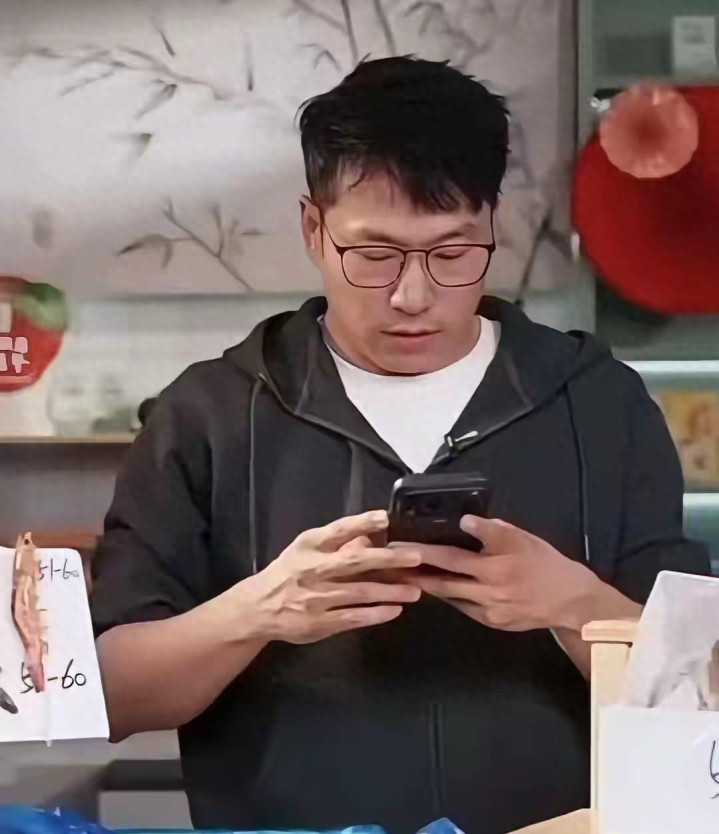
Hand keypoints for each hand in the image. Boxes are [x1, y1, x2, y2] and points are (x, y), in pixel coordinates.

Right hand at [237, 510, 421, 644]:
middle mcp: (313, 569)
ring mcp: (317, 598)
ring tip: (415, 590)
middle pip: (355, 561)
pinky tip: (395, 610)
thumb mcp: (306, 551)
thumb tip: (369, 537)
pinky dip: (376, 614)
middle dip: (388, 559)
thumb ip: (337, 544)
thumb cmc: (288, 573)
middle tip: (415, 557)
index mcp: (309, 546)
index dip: (361, 523)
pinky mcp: (320, 622)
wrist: (257, 608)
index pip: (337, 530)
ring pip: (360, 592)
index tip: (384, 518)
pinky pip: (354, 617)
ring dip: (390, 591)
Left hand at [403, 515, 600, 631]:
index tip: (398, 547)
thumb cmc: (545, 563)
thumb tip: (464, 522)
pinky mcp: (492, 623)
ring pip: (450, 598)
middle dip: (414, 574)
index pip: (448, 558)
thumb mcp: (521, 538)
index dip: (421, 553)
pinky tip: (438, 588)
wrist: (570, 600)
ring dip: (428, 587)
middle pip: (442, 583)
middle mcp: (487, 593)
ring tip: (405, 576)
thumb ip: (490, 530)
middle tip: (390, 566)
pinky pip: (464, 608)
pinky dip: (450, 597)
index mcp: (493, 568)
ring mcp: (488, 612)